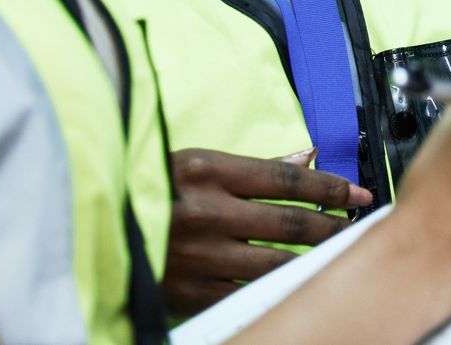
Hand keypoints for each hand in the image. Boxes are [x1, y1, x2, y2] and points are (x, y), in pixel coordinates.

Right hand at [161, 147, 371, 317]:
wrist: (93, 222)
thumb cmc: (145, 187)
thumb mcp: (193, 162)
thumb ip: (252, 165)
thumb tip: (305, 156)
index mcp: (206, 170)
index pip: (286, 179)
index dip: (328, 186)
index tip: (356, 192)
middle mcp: (206, 213)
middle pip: (289, 222)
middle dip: (331, 224)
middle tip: (355, 224)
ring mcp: (199, 257)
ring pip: (275, 262)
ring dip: (313, 258)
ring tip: (336, 253)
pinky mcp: (189, 293)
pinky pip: (245, 292)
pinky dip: (275, 287)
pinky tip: (294, 281)